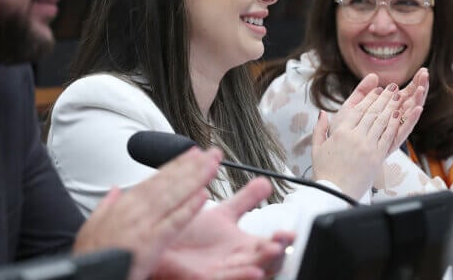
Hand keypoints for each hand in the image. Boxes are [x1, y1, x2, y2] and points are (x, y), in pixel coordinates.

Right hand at [73, 147, 218, 279]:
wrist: (83, 276)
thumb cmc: (90, 254)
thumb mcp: (93, 224)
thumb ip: (107, 205)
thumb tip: (115, 189)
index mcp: (125, 204)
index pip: (157, 179)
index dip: (178, 165)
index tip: (193, 154)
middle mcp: (136, 209)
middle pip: (170, 182)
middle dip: (193, 166)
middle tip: (213, 153)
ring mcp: (143, 224)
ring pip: (175, 196)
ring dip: (196, 179)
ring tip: (213, 166)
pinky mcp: (149, 242)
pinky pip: (173, 223)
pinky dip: (188, 209)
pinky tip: (203, 197)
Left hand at [154, 178, 292, 279]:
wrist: (162, 239)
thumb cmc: (191, 235)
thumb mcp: (225, 214)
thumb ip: (246, 200)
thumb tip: (267, 183)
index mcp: (243, 246)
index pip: (268, 245)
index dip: (281, 241)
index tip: (290, 232)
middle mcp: (235, 260)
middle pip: (265, 261)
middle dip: (277, 253)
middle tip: (284, 240)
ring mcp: (222, 270)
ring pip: (249, 270)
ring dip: (263, 262)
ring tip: (273, 250)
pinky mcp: (204, 277)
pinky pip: (226, 279)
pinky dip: (241, 276)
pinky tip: (253, 271)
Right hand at [310, 73, 423, 198]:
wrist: (334, 193)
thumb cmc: (325, 172)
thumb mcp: (316, 147)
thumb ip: (320, 128)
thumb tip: (322, 113)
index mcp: (340, 132)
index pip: (358, 109)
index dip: (370, 98)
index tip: (377, 89)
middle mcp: (355, 137)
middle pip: (373, 112)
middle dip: (384, 98)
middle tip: (393, 88)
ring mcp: (368, 146)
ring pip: (382, 122)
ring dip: (391, 108)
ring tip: (399, 97)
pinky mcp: (377, 157)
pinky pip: (388, 137)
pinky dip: (394, 125)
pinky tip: (398, 116)